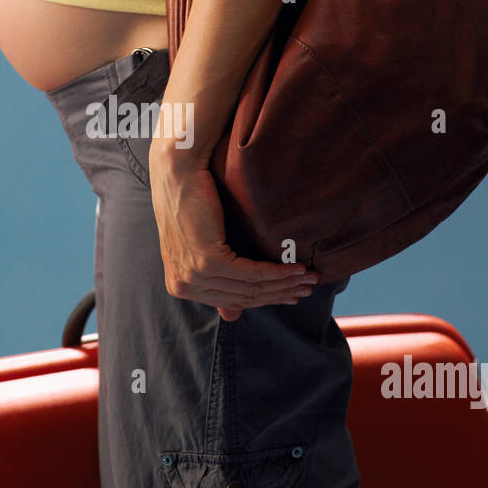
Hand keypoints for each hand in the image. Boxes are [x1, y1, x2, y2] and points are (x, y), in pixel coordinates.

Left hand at [148, 142, 320, 320]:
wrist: (178, 172)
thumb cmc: (190, 202)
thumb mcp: (201, 247)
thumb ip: (217, 280)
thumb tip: (232, 315)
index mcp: (180, 286)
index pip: (231, 300)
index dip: (265, 299)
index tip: (292, 295)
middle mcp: (182, 286)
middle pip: (243, 297)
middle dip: (281, 294)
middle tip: (308, 288)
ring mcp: (193, 274)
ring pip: (249, 287)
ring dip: (285, 283)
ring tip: (309, 277)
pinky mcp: (206, 260)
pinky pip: (250, 273)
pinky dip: (277, 272)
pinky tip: (295, 269)